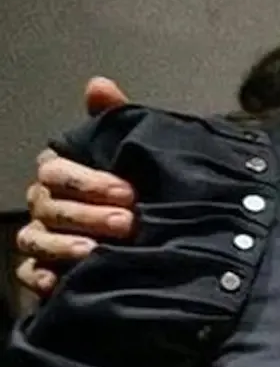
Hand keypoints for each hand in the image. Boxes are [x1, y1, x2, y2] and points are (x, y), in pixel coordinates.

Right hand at [16, 77, 137, 295]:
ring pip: (35, 238)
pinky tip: (59, 281)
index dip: (89, 181)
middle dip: (87, 214)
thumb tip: (98, 85)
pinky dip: (41, 276)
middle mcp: (45, 200)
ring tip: (97, 252)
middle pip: (49, 206)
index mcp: (62, 170)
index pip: (56, 170)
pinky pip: (30, 271)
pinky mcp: (44, 267)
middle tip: (127, 223)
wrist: (162, 225)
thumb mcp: (134, 147)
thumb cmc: (138, 180)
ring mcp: (41, 233)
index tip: (128, 191)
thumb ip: (115, 118)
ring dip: (63, 245)